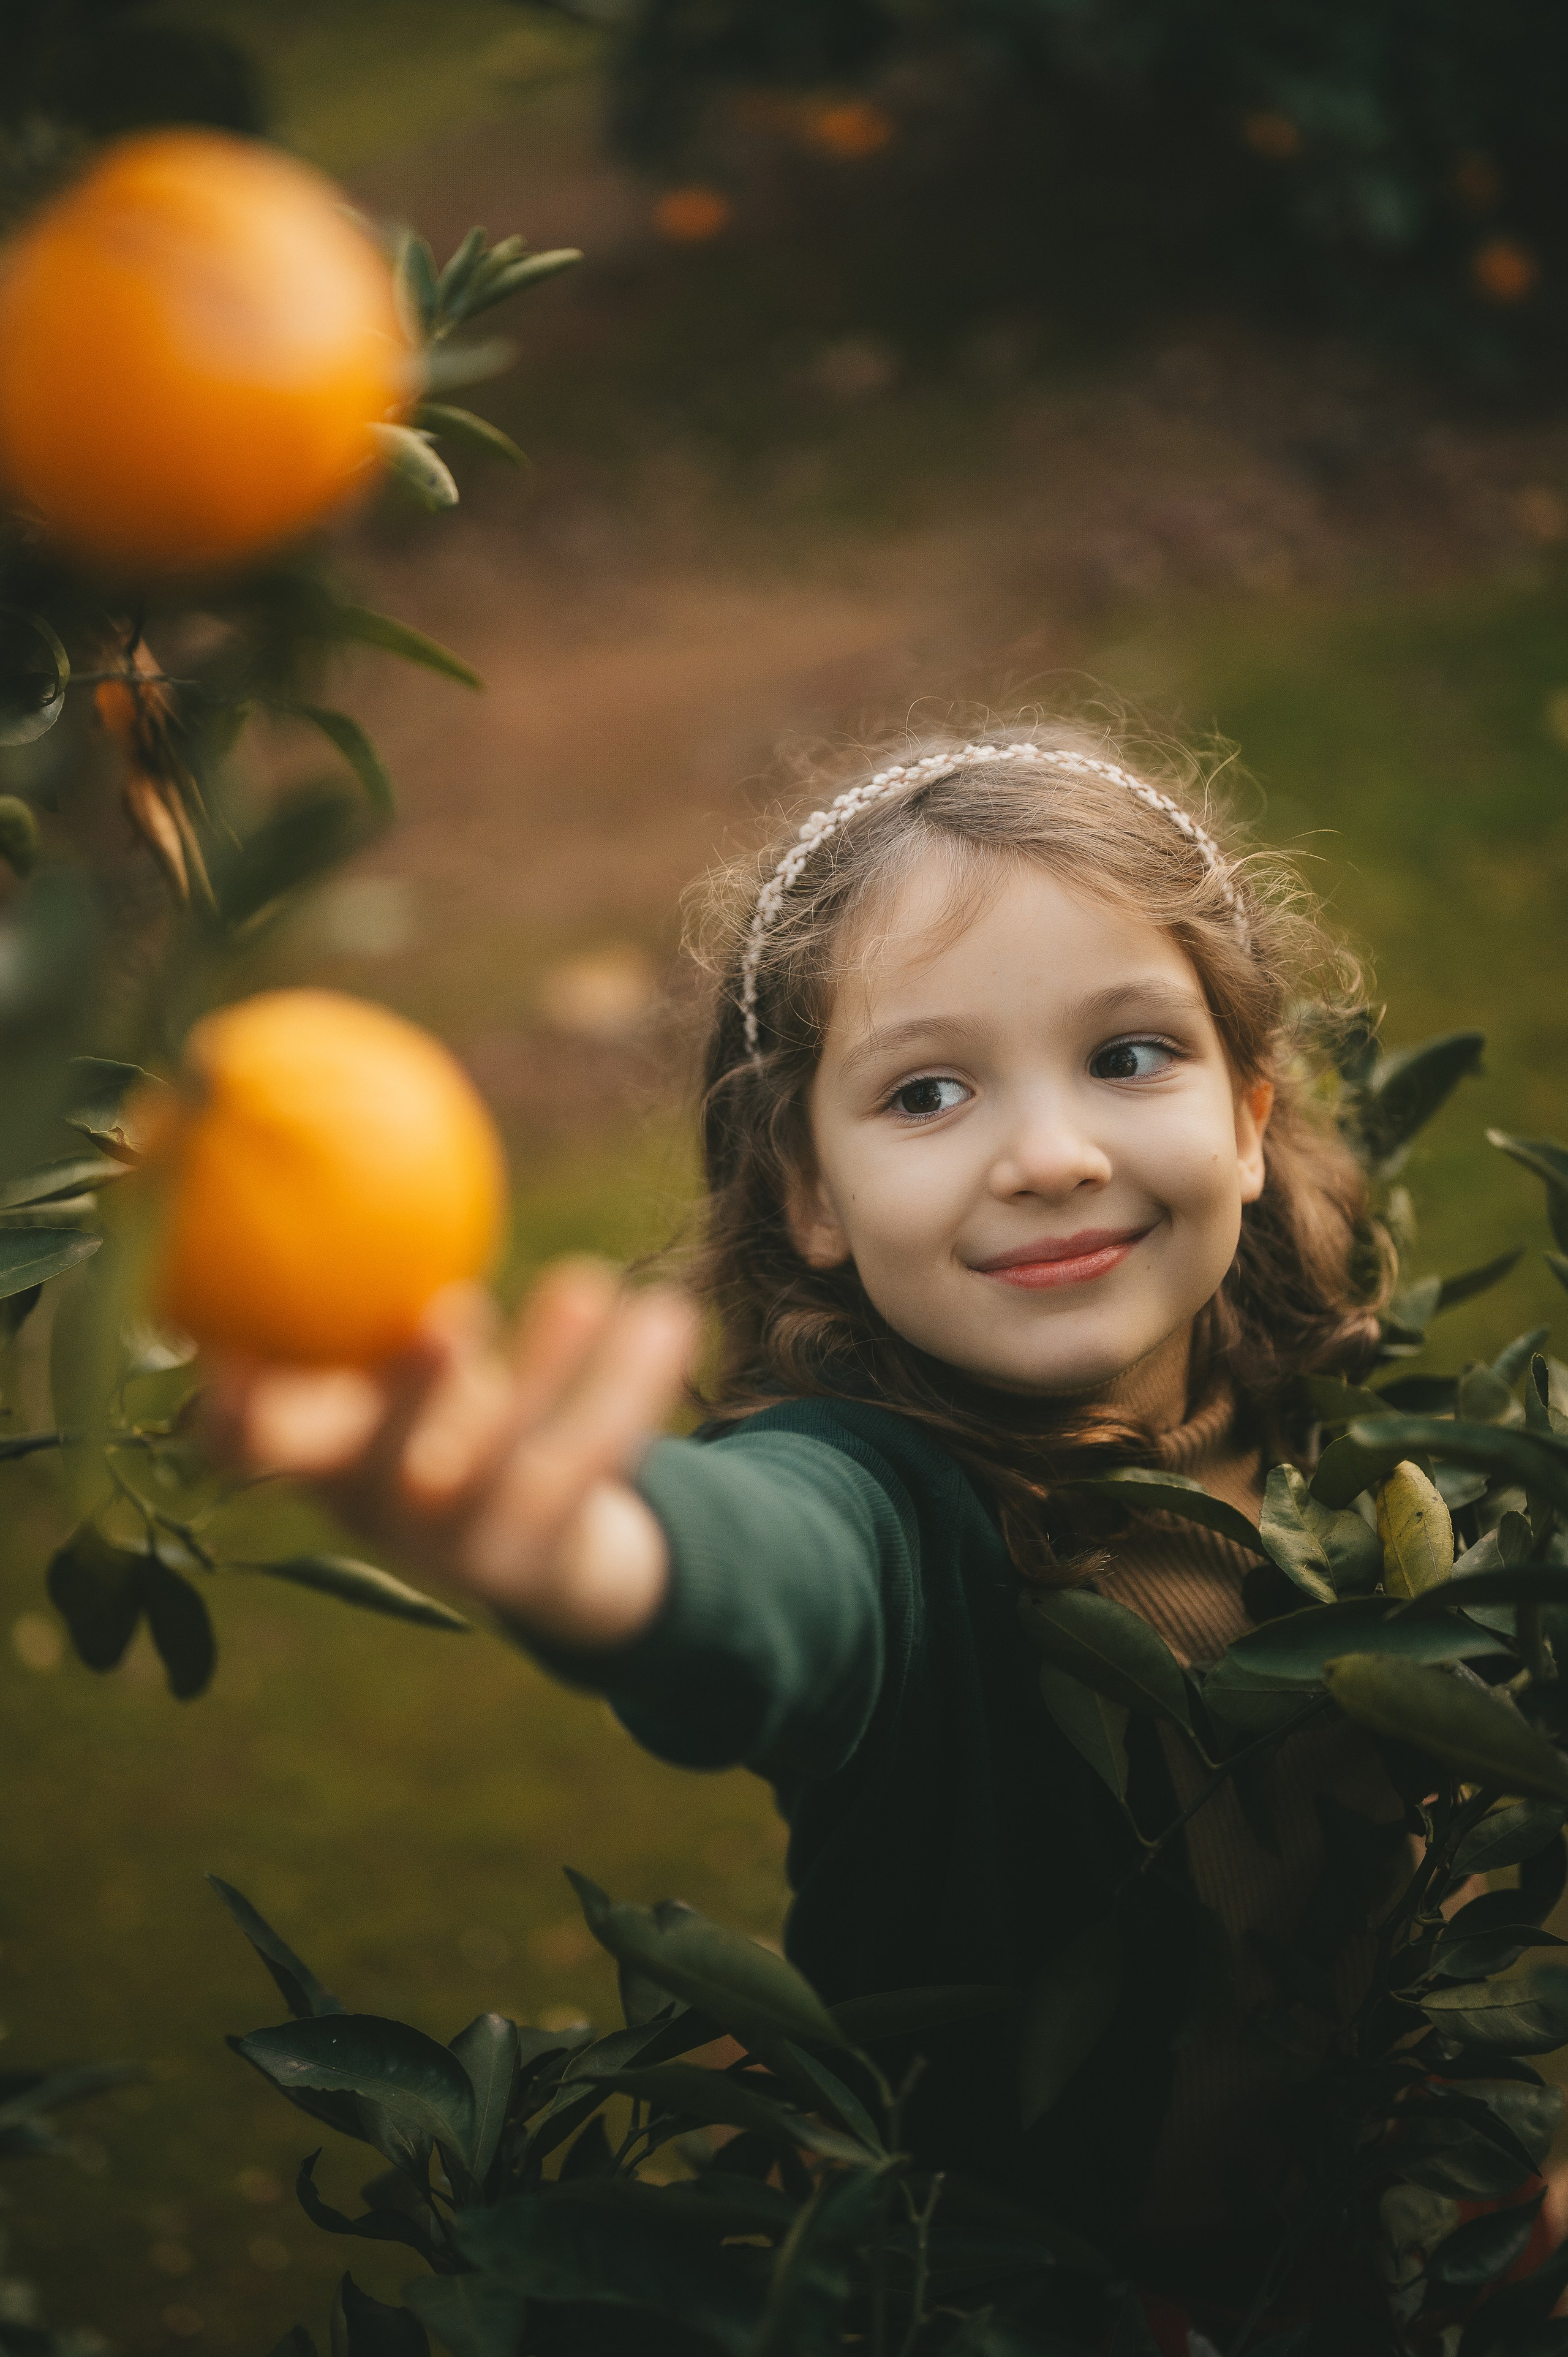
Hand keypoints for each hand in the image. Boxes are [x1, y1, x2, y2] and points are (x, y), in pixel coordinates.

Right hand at [201, 1259, 696, 1646]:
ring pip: (513, 1458)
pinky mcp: (546, 1557)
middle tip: (448, 1310)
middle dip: (411, 1395)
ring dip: (549, 1365)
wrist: (535, 1554)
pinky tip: (668, 1313)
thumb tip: (335, 1119)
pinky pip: (598, 1457)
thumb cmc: (436, 1417)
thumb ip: (358, 1290)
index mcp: (320, 1458)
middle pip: (387, 1462)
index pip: (249, 1445)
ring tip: (590, 1282)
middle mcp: (379, 1512)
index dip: (234, 1402)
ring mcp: (463, 1547)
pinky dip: (632, 1381)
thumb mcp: (386, 1364)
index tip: (245, 1340)